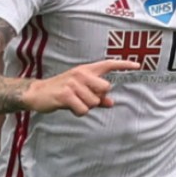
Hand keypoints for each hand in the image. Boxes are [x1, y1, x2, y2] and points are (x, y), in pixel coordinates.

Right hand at [22, 58, 138, 114]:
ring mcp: (73, 83)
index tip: (138, 65)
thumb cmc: (61, 92)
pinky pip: (83, 109)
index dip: (124, 64)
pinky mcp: (66, 94)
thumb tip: (111, 103)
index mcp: (86, 70)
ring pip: (94, 102)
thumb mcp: (80, 92)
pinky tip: (69, 107)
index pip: (108, 64)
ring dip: (85, 107)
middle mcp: (81, 74)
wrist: (37, 93)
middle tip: (83, 98)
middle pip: (105, 89)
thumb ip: (97, 96)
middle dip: (97, 98)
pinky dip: (78, 112)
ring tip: (73, 102)